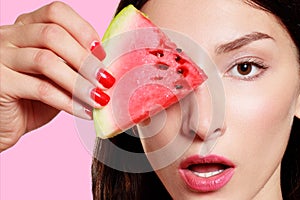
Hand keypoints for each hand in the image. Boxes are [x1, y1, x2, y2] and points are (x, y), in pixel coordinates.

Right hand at [0, 2, 113, 151]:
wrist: (7, 123)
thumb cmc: (33, 97)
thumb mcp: (56, 74)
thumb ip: (73, 62)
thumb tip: (105, 61)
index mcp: (27, 26)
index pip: (57, 12)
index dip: (83, 31)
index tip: (101, 54)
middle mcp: (11, 36)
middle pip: (53, 34)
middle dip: (85, 59)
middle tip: (105, 80)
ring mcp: (1, 57)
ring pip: (46, 61)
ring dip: (79, 82)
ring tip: (98, 97)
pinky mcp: (0, 83)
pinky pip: (40, 89)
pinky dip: (68, 101)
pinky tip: (84, 110)